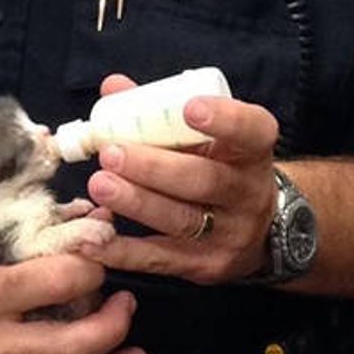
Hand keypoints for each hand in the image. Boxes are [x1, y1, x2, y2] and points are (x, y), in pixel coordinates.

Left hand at [82, 74, 278, 284]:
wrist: (260, 230)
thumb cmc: (220, 166)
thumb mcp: (208, 137)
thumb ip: (163, 112)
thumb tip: (113, 87)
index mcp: (252, 150)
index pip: (251, 130)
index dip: (224, 120)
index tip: (189, 108)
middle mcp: (248, 192)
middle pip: (204, 179)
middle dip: (154, 167)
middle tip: (111, 154)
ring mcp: (230, 233)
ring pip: (181, 220)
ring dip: (136, 203)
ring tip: (99, 186)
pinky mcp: (206, 265)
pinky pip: (161, 259)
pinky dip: (123, 251)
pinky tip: (92, 240)